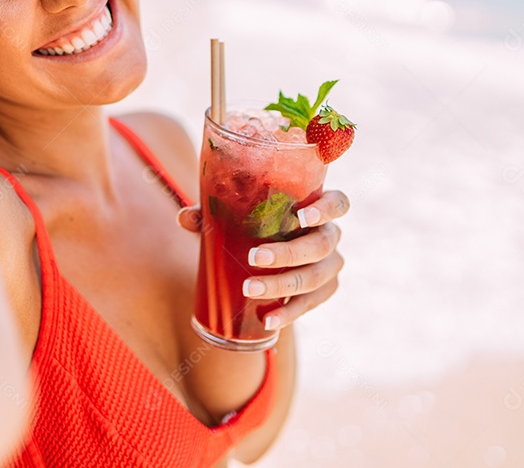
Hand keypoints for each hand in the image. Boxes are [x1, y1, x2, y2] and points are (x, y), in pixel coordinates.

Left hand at [176, 190, 347, 330]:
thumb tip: (185, 217)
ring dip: (283, 285)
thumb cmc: (251, 225)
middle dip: (289, 252)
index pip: (338, 203)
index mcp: (314, 208)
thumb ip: (211, 215)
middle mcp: (329, 235)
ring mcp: (330, 265)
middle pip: (322, 243)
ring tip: (250, 290)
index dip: (327, 209)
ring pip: (317, 277)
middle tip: (255, 258)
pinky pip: (311, 303)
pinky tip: (268, 320)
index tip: (302, 216)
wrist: (264, 256)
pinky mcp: (324, 291)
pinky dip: (289, 312)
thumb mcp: (232, 217)